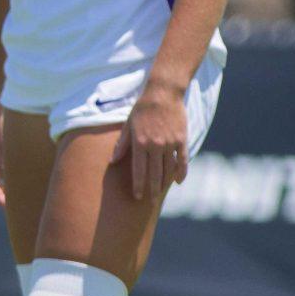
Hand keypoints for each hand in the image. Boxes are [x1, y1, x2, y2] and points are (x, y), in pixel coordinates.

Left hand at [112, 85, 190, 201]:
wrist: (163, 93)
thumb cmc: (142, 108)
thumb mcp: (128, 124)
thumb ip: (122, 144)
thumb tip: (112, 161)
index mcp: (140, 142)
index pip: (139, 170)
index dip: (138, 185)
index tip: (137, 196)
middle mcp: (155, 145)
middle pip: (154, 174)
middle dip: (151, 190)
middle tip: (149, 203)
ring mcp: (170, 143)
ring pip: (168, 169)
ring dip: (164, 183)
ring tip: (160, 193)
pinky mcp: (181, 139)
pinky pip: (182, 160)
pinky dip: (181, 172)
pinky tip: (178, 182)